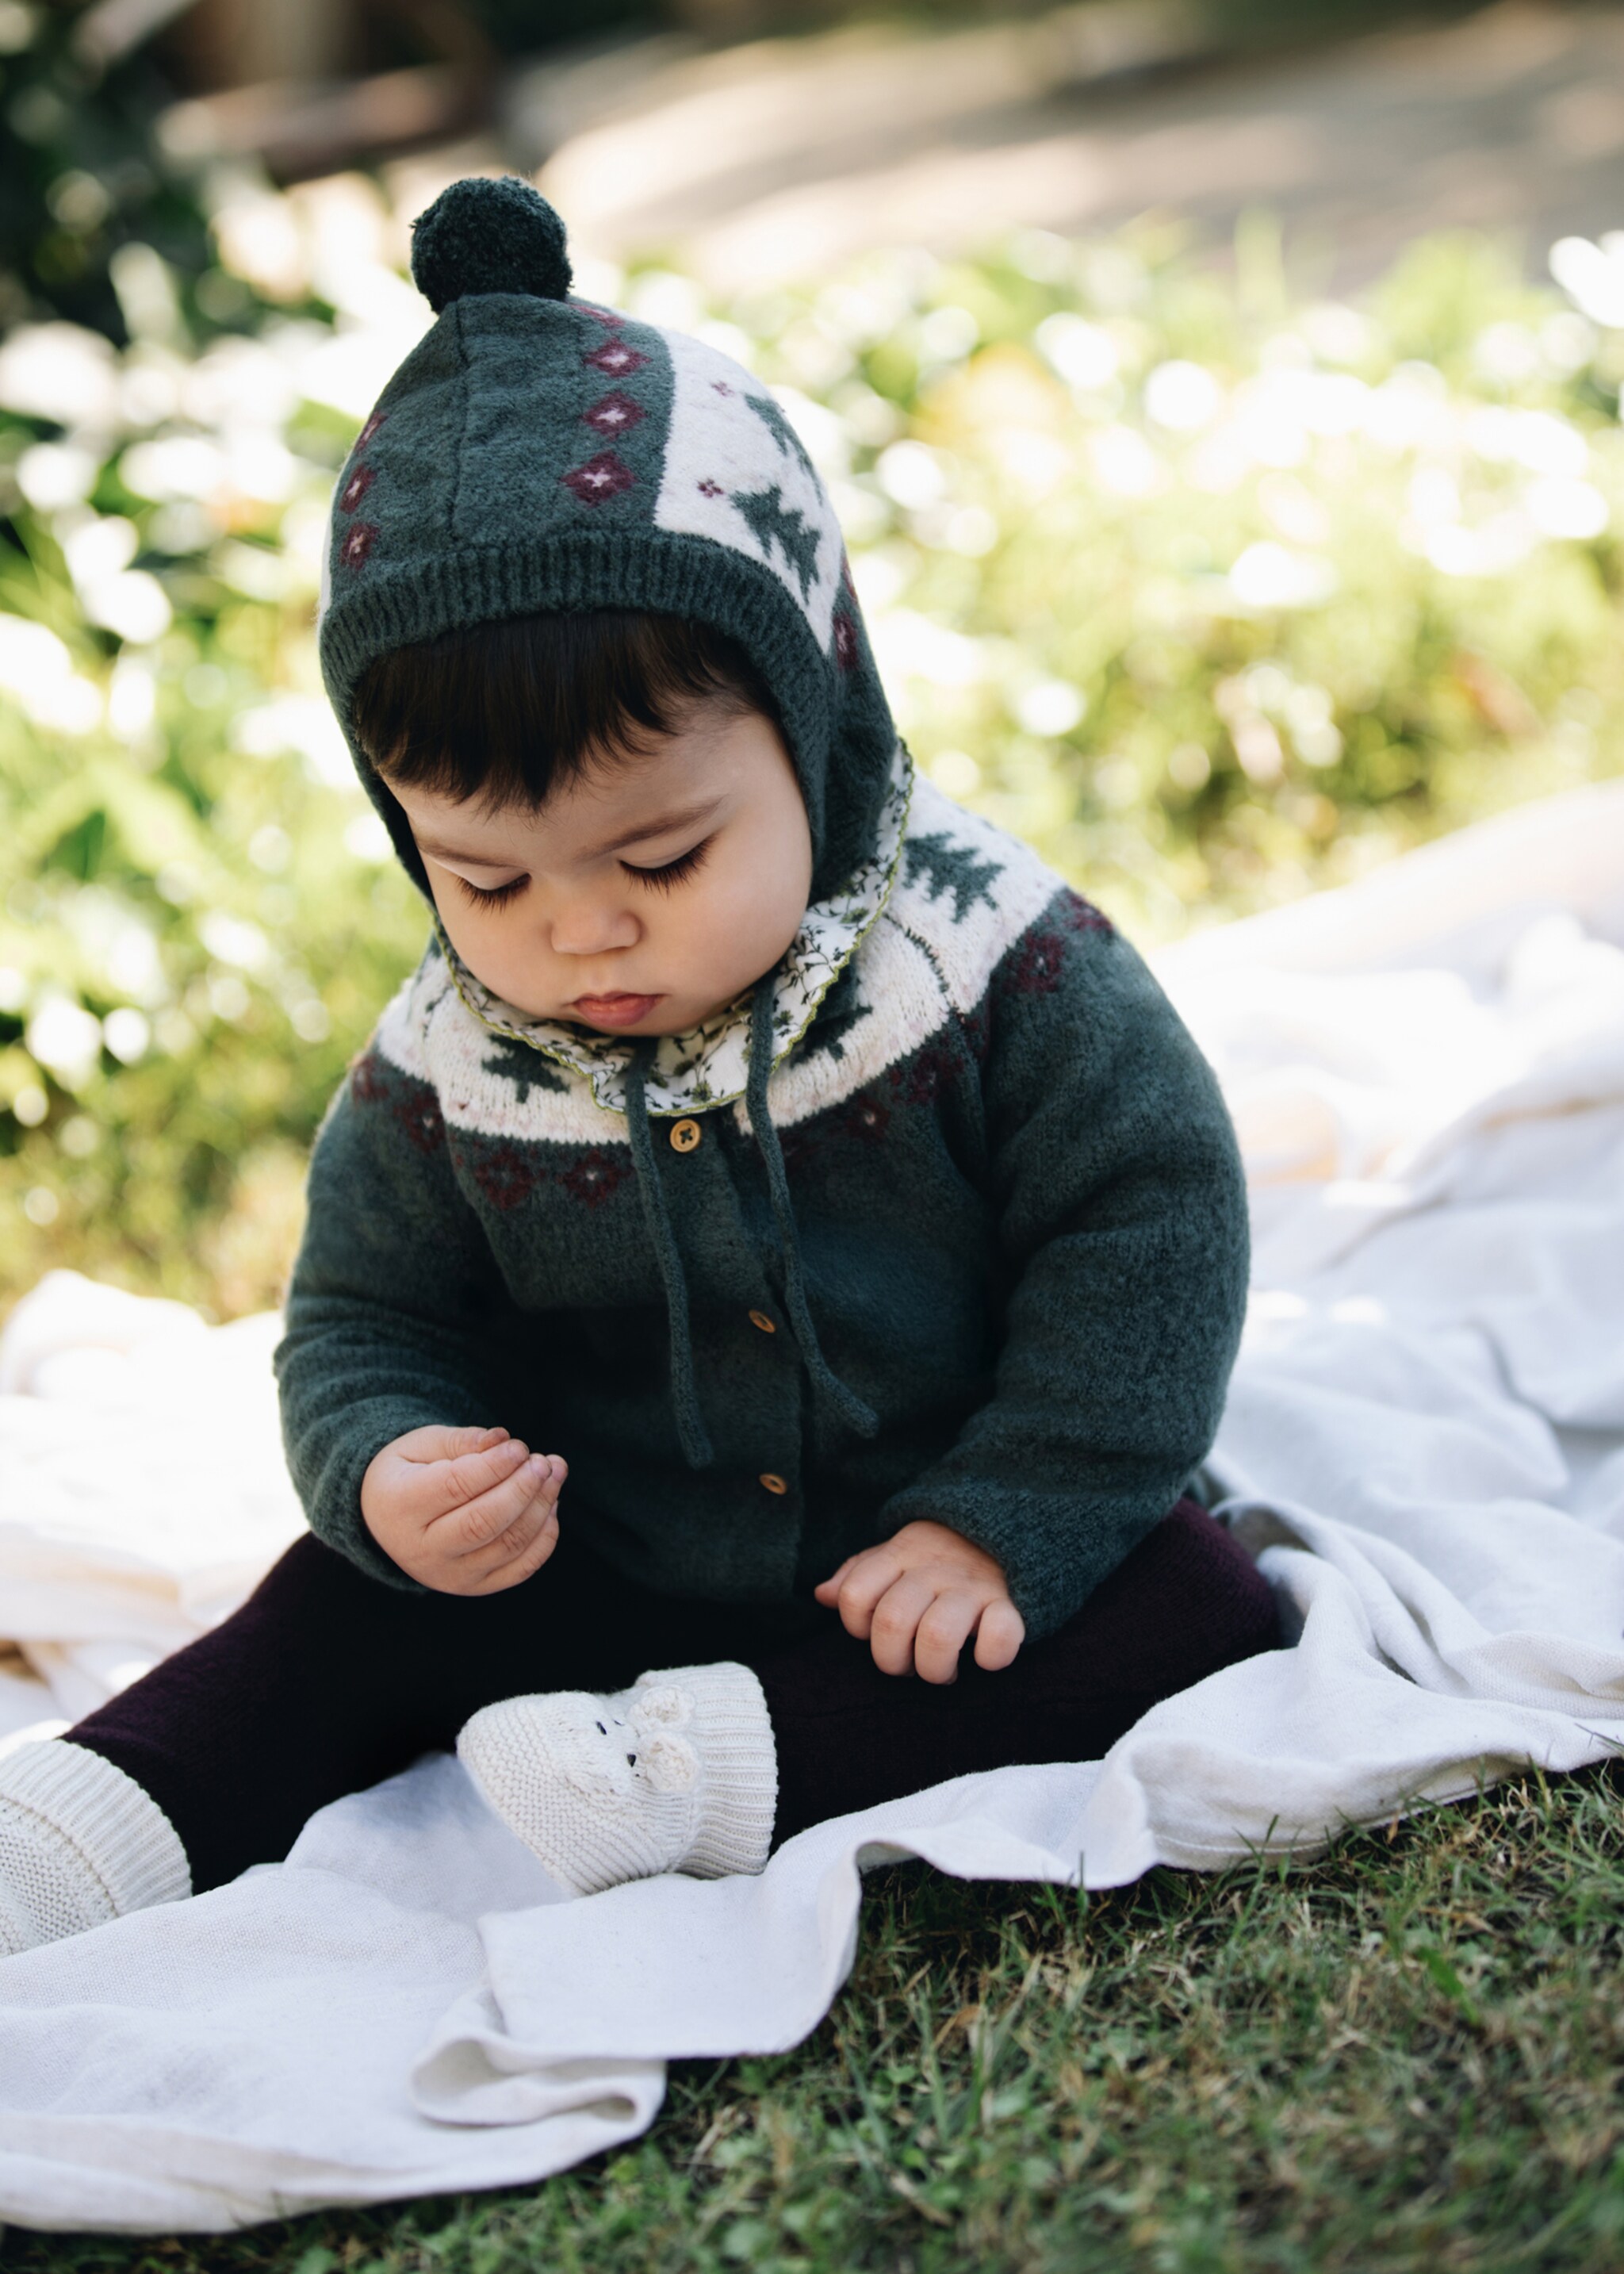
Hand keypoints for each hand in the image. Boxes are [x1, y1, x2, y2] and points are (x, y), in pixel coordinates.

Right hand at [360, 1424, 565, 1595]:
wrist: (387, 1521)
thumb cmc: (410, 1473)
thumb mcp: (421, 1445)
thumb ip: (461, 1441)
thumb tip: (503, 1439)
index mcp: (401, 1507)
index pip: (455, 1488)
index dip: (495, 1465)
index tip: (519, 1446)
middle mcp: (423, 1550)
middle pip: (483, 1523)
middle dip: (523, 1489)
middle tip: (543, 1462)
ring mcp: (451, 1575)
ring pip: (508, 1546)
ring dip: (541, 1507)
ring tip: (553, 1473)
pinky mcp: (476, 1587)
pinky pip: (522, 1568)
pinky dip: (545, 1535)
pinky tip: (550, 1503)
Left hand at [813, 1518, 1025, 1683]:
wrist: (1009, 1524)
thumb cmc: (941, 1554)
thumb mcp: (896, 1554)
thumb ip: (858, 1574)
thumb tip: (822, 1596)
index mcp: (900, 1554)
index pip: (854, 1596)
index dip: (857, 1627)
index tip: (876, 1631)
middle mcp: (933, 1569)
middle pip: (892, 1622)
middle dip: (893, 1661)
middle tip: (910, 1663)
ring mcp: (972, 1586)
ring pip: (937, 1636)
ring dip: (935, 1668)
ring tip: (943, 1670)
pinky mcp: (1012, 1604)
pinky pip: (999, 1636)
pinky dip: (991, 1656)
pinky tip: (984, 1658)